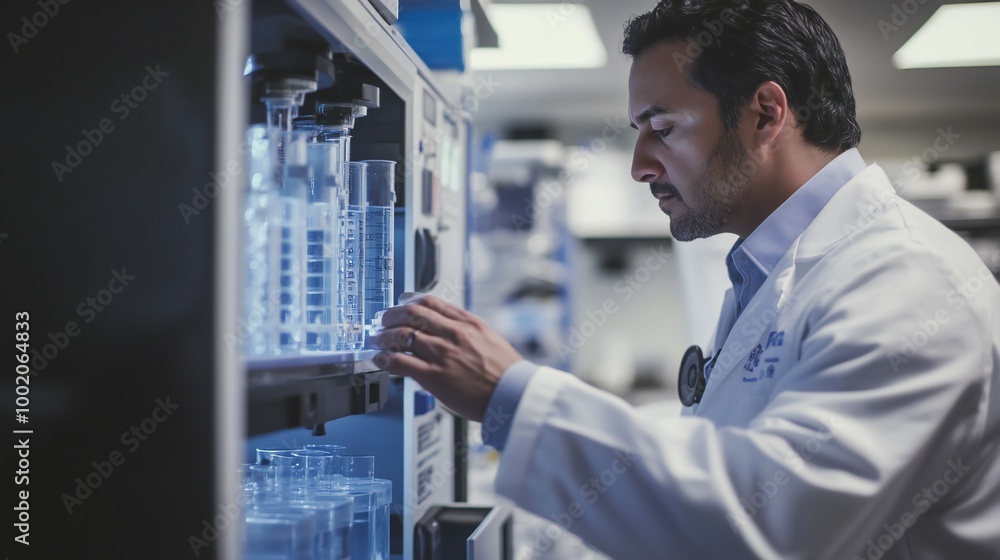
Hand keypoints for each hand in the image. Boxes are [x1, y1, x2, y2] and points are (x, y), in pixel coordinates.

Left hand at [370, 293, 522, 421]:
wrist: (512, 395)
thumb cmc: (505, 371)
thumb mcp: (488, 338)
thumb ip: (465, 330)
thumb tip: (444, 327)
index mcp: (467, 322)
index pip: (430, 302)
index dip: (408, 302)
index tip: (400, 306)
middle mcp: (452, 334)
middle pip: (411, 314)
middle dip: (390, 316)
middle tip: (383, 322)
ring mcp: (442, 354)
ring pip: (401, 335)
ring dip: (383, 337)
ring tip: (377, 341)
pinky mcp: (434, 376)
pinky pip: (401, 362)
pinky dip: (385, 359)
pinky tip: (380, 360)